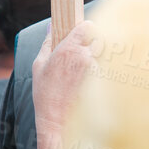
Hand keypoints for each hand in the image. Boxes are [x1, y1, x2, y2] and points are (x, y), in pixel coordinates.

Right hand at [32, 19, 97, 148]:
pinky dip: (104, 75)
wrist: (59, 123)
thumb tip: (51, 26)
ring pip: (107, 56)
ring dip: (101, 59)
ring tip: (89, 73)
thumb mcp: (39, 65)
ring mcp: (99, 72)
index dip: (87, 29)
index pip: (88, 27)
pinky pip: (109, 72)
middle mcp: (86, 58)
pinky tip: (92, 85)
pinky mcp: (107, 84)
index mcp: (68, 49)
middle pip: (102, 39)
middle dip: (96, 44)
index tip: (84, 34)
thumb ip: (47, 43)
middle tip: (87, 54)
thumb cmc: (46, 95)